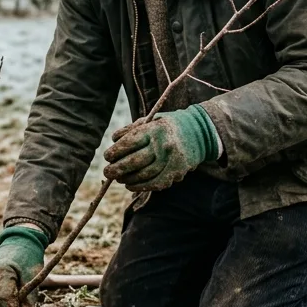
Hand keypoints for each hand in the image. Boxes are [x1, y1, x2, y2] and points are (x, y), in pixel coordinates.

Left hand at [103, 104, 221, 191]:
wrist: (200, 133)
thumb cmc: (168, 125)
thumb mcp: (151, 120)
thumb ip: (131, 129)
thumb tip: (114, 141)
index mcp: (155, 130)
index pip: (129, 143)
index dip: (115, 152)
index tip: (107, 156)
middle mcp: (163, 146)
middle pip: (134, 162)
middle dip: (117, 169)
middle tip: (107, 172)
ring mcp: (171, 161)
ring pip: (143, 175)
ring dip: (127, 179)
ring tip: (118, 178)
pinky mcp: (176, 173)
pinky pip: (155, 184)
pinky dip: (140, 186)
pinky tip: (130, 185)